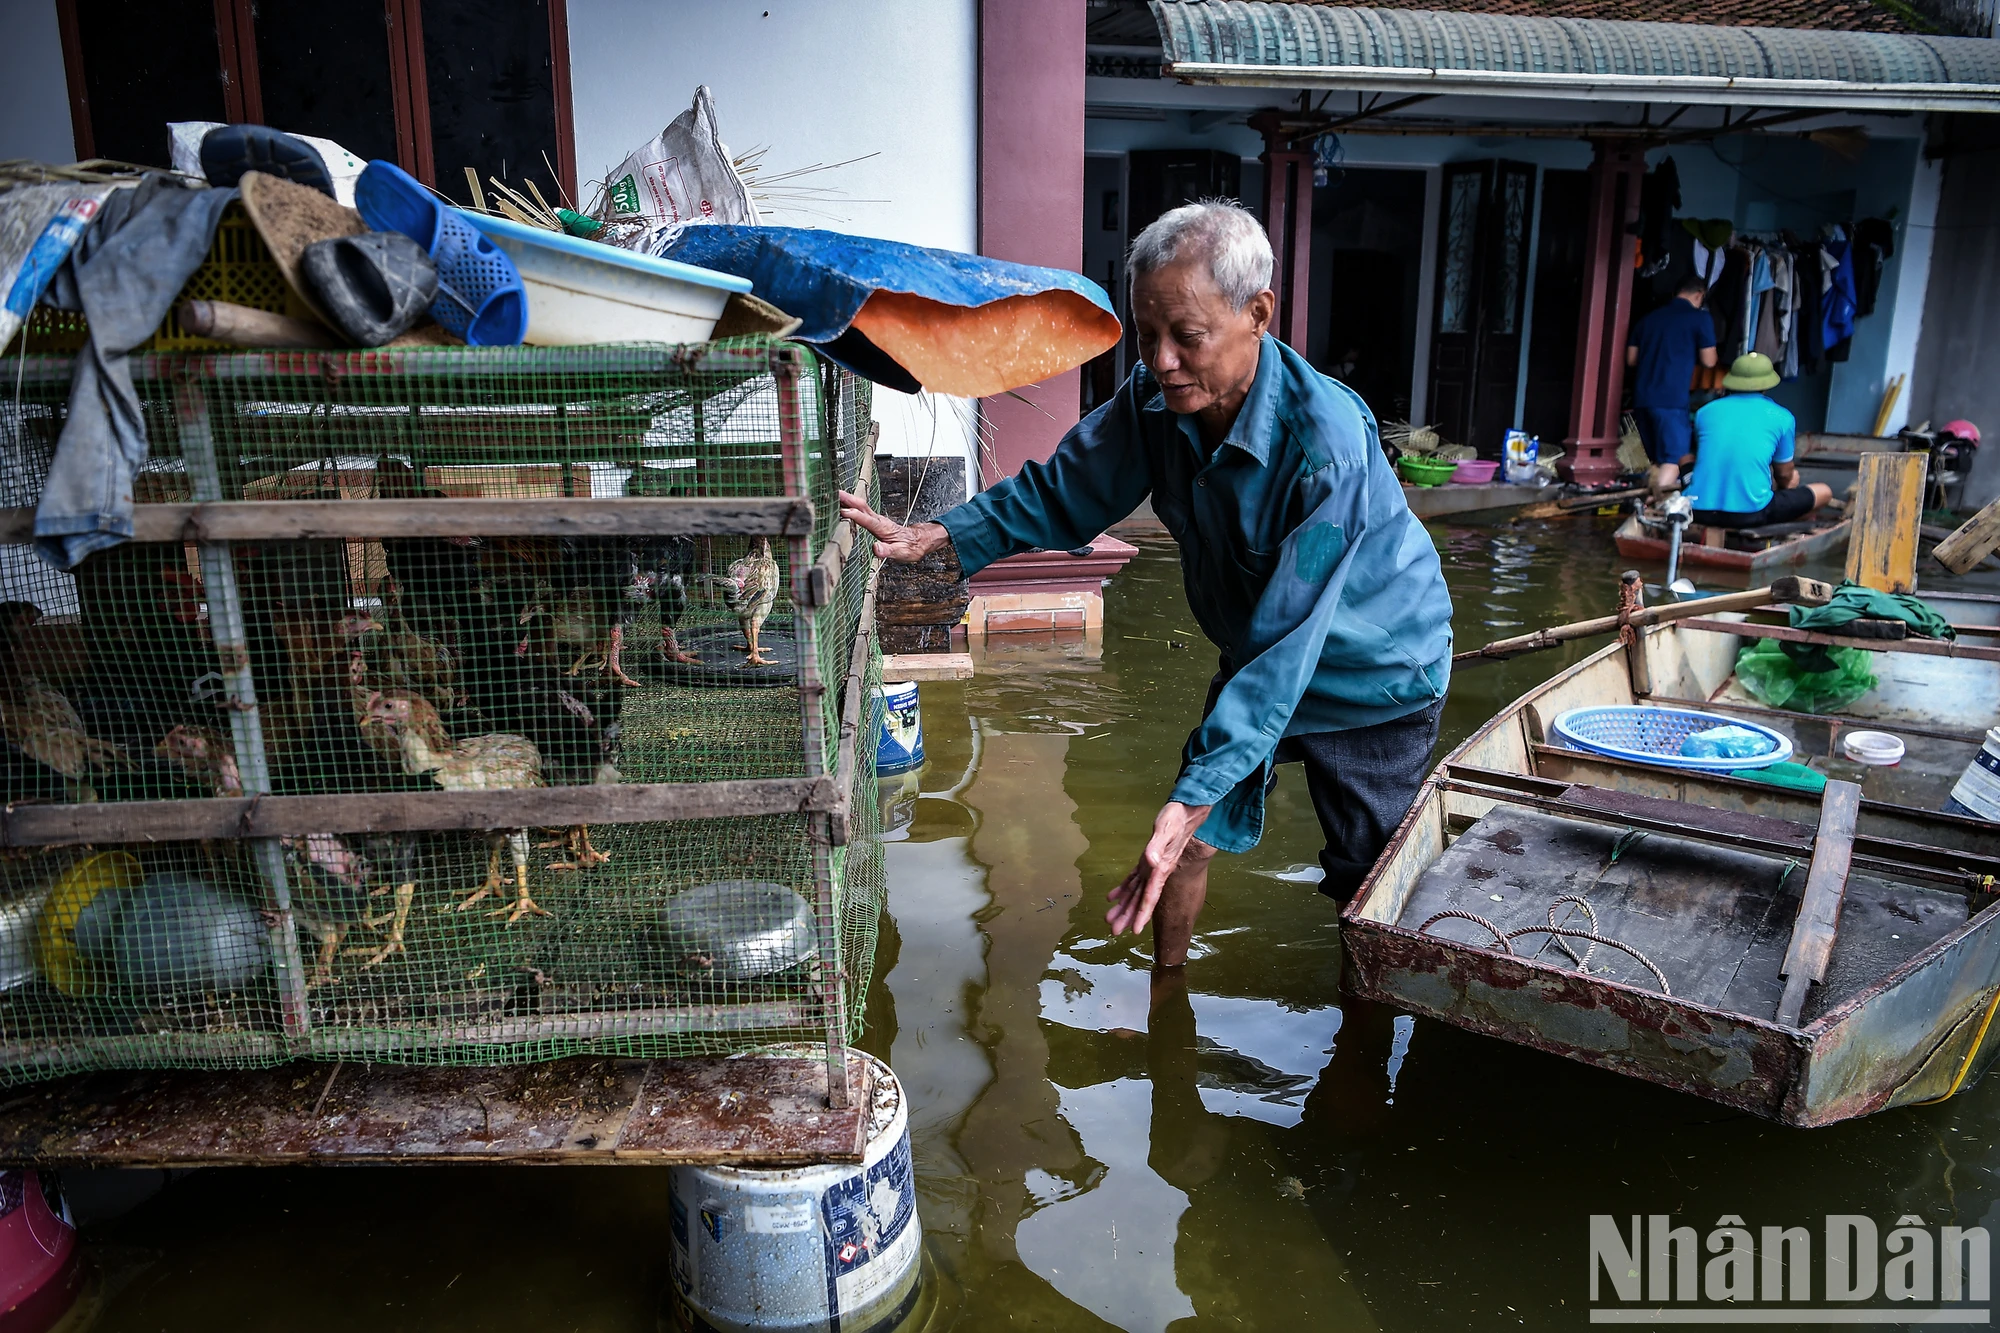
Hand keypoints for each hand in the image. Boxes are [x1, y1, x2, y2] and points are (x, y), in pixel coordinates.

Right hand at [837, 490, 947, 563]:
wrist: (917, 541)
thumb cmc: (909, 547)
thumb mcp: (901, 553)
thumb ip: (888, 551)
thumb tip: (876, 548)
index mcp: (883, 528)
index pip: (867, 520)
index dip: (855, 516)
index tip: (843, 512)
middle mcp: (879, 520)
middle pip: (862, 506)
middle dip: (848, 500)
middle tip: (835, 493)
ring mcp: (876, 519)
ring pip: (861, 505)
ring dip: (848, 499)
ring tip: (834, 493)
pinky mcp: (875, 519)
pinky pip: (861, 509)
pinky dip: (851, 504)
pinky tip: (843, 503)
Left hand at [1106, 801, 1212, 936]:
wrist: (1186, 812)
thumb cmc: (1176, 819)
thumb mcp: (1165, 830)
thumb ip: (1157, 846)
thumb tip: (1151, 862)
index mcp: (1161, 869)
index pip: (1150, 896)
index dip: (1143, 914)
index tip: (1135, 930)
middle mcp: (1157, 872)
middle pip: (1140, 899)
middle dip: (1129, 916)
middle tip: (1114, 931)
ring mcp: (1151, 867)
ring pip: (1135, 892)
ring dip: (1124, 906)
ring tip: (1110, 919)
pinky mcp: (1147, 860)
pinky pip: (1133, 879)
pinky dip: (1123, 888)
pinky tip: (1112, 897)